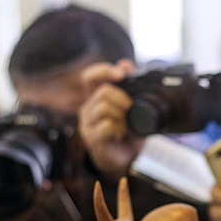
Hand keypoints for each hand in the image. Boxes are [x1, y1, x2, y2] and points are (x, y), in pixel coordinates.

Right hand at [78, 61, 144, 180]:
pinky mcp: (91, 138)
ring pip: (103, 107)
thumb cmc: (128, 130)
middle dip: (123, 99)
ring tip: (127, 124)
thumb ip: (129, 86)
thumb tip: (125, 63)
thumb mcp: (132, 107)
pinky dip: (119, 128)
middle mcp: (88, 108)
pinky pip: (106, 125)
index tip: (122, 74)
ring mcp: (87, 124)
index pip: (90, 76)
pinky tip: (122, 133)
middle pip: (103, 92)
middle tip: (132, 109)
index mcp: (96, 97)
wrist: (128, 157)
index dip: (104, 71)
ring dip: (122, 115)